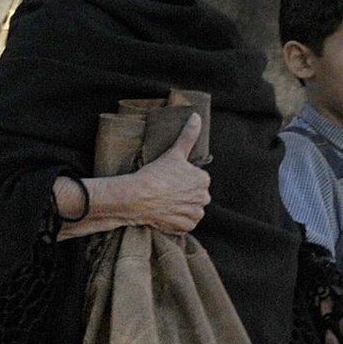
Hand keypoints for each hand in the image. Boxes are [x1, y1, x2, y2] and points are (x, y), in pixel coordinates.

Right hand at [122, 114, 209, 233]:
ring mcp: (195, 214)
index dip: (183, 179)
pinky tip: (166, 212)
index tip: (171, 179)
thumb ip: (188, 135)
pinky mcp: (186, 227)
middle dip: (185, 194)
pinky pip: (185, 224)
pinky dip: (177, 220)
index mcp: (204, 180)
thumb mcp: (174, 152)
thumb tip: (197, 116)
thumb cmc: (156, 174)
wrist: (139, 197)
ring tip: (166, 201)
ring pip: (192, 210)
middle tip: (167, 190)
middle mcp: (204, 198)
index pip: (197, 179)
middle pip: (196, 195)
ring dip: (182, 207)